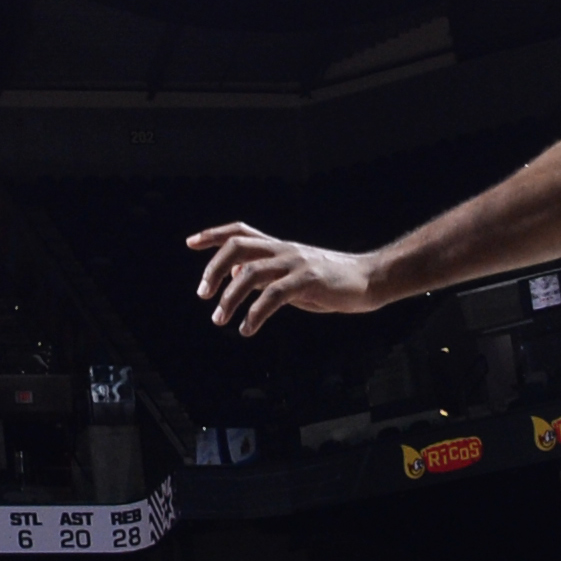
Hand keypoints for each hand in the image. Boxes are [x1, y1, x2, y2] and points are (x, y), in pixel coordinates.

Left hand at [187, 222, 388, 333]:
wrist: (370, 279)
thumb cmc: (330, 280)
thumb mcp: (292, 274)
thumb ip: (264, 274)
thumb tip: (234, 277)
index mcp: (278, 247)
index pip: (240, 231)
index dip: (214, 234)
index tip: (190, 242)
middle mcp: (283, 250)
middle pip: (238, 247)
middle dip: (213, 269)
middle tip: (203, 295)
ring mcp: (295, 263)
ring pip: (250, 273)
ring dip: (230, 298)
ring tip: (219, 319)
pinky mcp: (308, 281)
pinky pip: (273, 296)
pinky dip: (255, 314)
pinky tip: (247, 329)